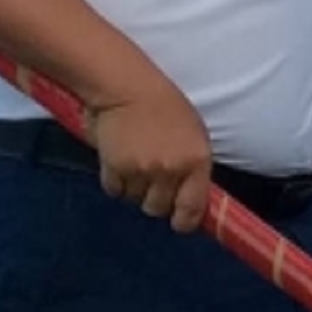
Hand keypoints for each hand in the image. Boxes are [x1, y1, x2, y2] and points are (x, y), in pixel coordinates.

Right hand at [86, 78, 213, 232]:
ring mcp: (141, 171)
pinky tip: (118, 161)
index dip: (185, 221)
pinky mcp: (114, 169)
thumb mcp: (194, 136)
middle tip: (152, 182)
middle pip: (159, 208)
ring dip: (134, 188)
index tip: (179, 222)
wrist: (128, 89)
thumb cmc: (166, 108)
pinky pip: (114, 190)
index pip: (193, 207)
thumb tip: (189, 196)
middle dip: (155, 200)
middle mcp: (170, 171)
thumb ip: (193, 167)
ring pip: (134, 200)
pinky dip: (115, 182)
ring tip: (135, 163)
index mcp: (197, 162)